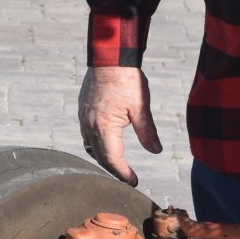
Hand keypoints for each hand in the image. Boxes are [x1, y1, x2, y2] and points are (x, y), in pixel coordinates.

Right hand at [77, 65, 161, 185]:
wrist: (110, 56)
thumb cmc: (127, 79)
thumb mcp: (141, 107)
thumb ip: (147, 131)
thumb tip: (156, 151)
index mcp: (104, 127)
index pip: (112, 160)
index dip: (124, 174)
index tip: (134, 182)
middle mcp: (90, 125)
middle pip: (100, 156)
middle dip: (114, 170)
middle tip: (127, 178)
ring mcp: (84, 117)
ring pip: (90, 147)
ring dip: (103, 158)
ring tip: (117, 165)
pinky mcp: (83, 109)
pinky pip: (86, 134)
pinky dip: (95, 144)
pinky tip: (105, 143)